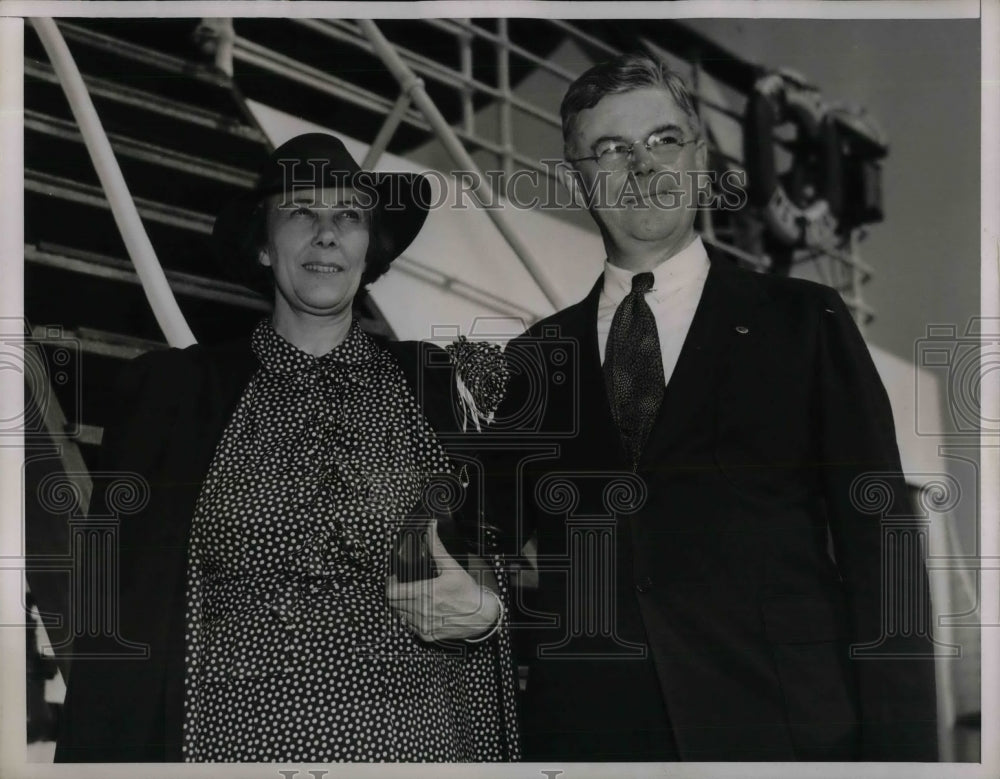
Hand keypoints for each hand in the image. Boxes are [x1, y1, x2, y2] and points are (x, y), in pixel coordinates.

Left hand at [386, 520, 500, 641]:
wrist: (482, 614)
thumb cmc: (467, 591)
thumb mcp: (452, 567)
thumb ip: (437, 548)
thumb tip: (431, 527)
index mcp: (424, 593)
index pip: (392, 593)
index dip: (390, 585)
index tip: (394, 579)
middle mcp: (421, 611)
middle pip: (394, 604)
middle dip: (396, 593)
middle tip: (403, 586)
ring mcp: (424, 625)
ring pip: (401, 615)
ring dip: (403, 606)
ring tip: (413, 597)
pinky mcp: (428, 635)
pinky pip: (411, 627)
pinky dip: (412, 618)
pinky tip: (421, 610)